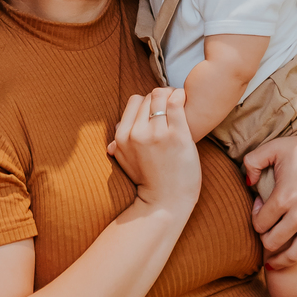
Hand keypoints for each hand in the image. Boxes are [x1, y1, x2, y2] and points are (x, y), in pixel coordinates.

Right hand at [107, 88, 200, 213]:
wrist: (166, 202)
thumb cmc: (149, 182)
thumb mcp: (126, 164)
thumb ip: (119, 148)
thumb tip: (112, 144)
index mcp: (122, 137)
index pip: (134, 101)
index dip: (146, 102)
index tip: (157, 109)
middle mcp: (137, 133)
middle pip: (149, 97)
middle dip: (160, 98)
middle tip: (170, 104)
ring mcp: (157, 134)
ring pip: (161, 96)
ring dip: (171, 94)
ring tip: (179, 101)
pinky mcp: (177, 135)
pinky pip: (176, 102)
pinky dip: (180, 96)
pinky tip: (184, 100)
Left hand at [245, 112, 296, 272]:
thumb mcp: (276, 147)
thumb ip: (252, 162)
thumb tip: (247, 183)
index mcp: (283, 198)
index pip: (259, 223)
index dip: (255, 218)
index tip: (260, 208)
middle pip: (272, 242)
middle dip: (264, 241)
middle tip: (266, 232)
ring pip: (294, 255)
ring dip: (281, 262)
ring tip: (274, 262)